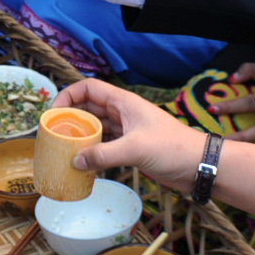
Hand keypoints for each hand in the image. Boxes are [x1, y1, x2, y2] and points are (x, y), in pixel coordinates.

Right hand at [54, 80, 204, 189]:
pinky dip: (92, 151)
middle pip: (88, 107)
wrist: (200, 166)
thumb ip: (104, 155)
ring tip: (63, 149)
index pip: (89, 88)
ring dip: (80, 136)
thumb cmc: (173, 149)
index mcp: (124, 102)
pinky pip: (104, 144)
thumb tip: (75, 161)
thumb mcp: (135, 149)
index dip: (68, 96)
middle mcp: (123, 113)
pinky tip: (82, 162)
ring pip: (95, 127)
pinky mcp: (130, 147)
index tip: (54, 114)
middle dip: (70, 118)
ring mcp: (127, 130)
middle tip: (54, 134)